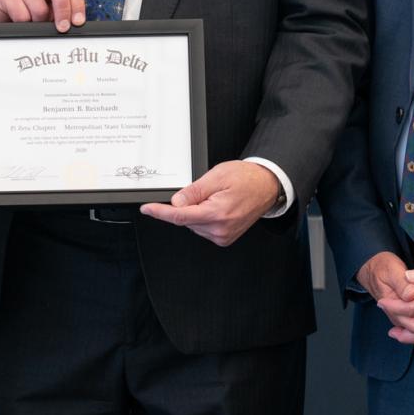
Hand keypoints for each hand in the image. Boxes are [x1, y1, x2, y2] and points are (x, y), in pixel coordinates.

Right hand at [0, 0, 86, 30]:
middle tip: (62, 28)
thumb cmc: (26, 12)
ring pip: (39, 7)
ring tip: (33, 23)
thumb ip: (61, 15)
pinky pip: (21, 14)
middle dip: (63, 11)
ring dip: (38, 22)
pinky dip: (23, 24)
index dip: (78, 4)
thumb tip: (74, 26)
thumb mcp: (48, 12)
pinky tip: (20, 22)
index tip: (78, 22)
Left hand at [139, 160, 279, 246]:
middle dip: (186, 205)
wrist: (266, 186)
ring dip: (195, 211)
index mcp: (217, 213)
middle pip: (186, 220)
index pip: (180, 216)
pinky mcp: (224, 238)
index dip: (160, 212)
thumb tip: (176, 202)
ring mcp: (223, 236)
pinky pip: (202, 228)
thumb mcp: (216, 176)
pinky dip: (202, 218)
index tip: (147, 209)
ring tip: (215, 197)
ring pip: (193, 225)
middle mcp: (220, 229)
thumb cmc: (246, 179)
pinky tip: (216, 207)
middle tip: (204, 191)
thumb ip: (194, 191)